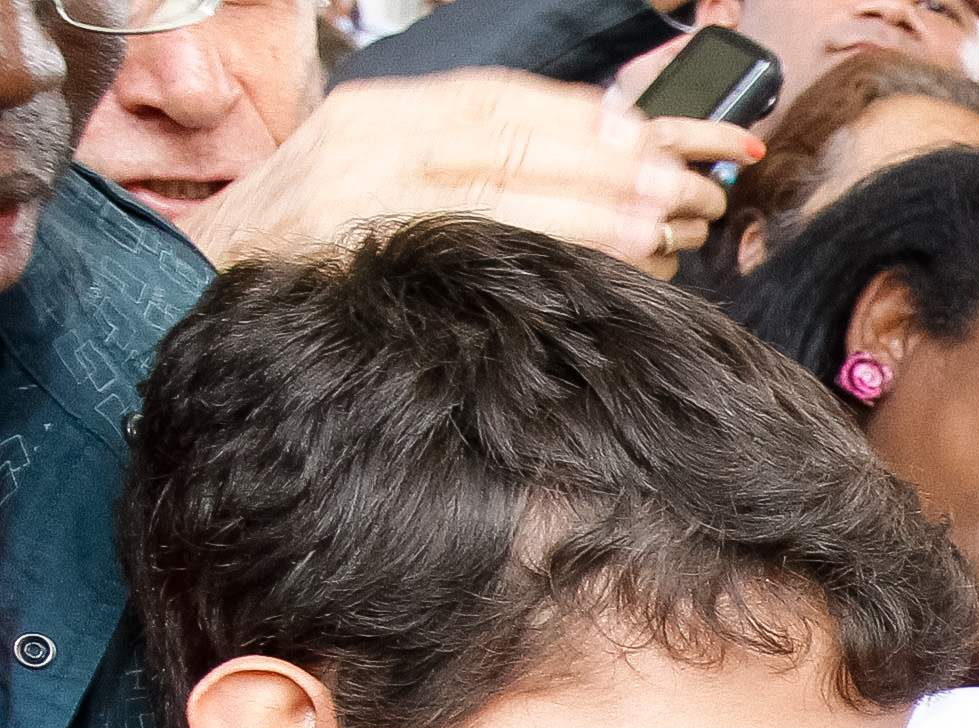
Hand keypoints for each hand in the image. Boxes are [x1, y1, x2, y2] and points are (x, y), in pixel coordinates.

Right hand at [190, 72, 755, 275]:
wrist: (193, 286)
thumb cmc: (305, 249)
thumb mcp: (377, 183)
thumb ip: (465, 171)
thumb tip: (589, 180)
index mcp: (383, 116)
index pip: (507, 103)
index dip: (595, 119)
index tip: (665, 136)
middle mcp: (376, 142)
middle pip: (524, 140)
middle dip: (620, 162)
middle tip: (698, 184)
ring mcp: (368, 196)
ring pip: (514, 190)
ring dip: (606, 208)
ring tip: (677, 224)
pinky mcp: (367, 252)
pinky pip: (485, 245)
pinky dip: (557, 249)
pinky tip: (615, 263)